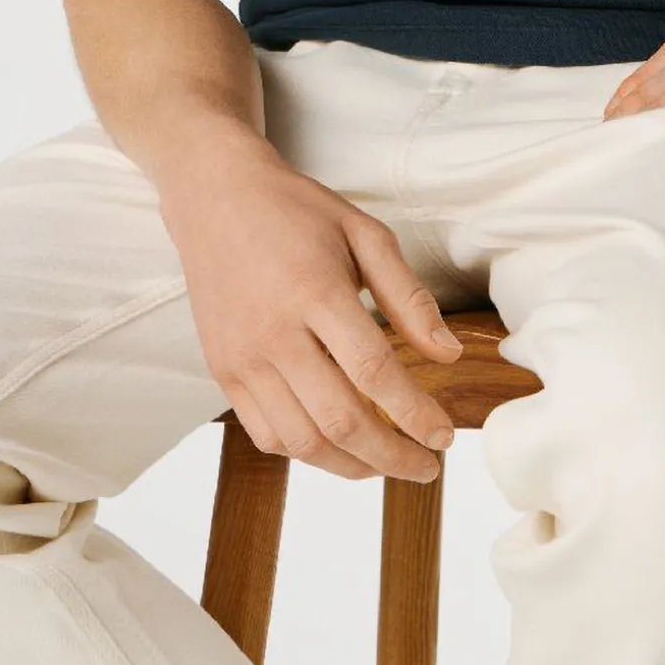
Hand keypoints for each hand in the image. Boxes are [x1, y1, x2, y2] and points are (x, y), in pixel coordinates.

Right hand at [158, 142, 461, 484]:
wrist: (215, 198)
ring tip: (385, 462)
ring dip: (352, 465)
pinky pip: (266, 434)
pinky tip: (336, 446)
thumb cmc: (295, 212)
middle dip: (392, 456)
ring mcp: (243, 357)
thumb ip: (407, 295)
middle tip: (425, 466)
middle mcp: (274, 332)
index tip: (443, 437)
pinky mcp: (222, 370)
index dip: (416, 415)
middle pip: (341, 420)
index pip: (375, 373)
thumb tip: (448, 354)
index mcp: (316, 291)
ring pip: (302, 441)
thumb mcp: (363, 233)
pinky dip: (306, 454)